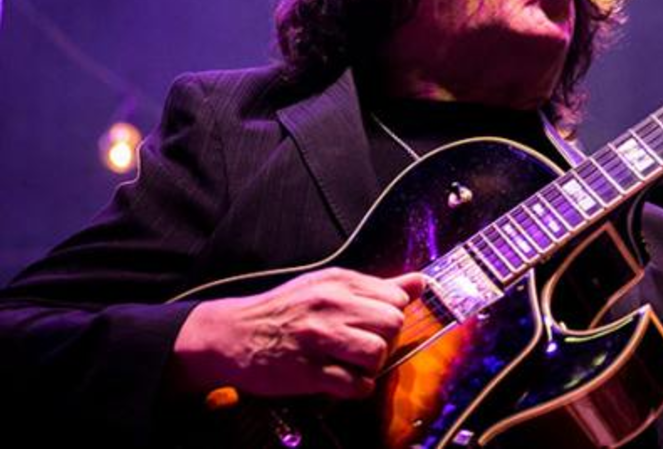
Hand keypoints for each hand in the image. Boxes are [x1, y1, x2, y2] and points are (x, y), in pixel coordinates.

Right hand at [170, 267, 425, 398]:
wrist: (232, 333)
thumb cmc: (285, 311)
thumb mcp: (328, 286)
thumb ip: (377, 285)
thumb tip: (421, 282)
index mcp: (338, 282)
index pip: (395, 297)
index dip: (391, 314)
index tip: (374, 323)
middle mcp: (330, 305)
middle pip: (392, 323)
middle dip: (386, 340)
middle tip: (366, 346)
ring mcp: (319, 338)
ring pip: (378, 352)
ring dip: (372, 365)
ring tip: (354, 364)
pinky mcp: (308, 371)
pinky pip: (356, 385)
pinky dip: (357, 388)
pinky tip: (343, 381)